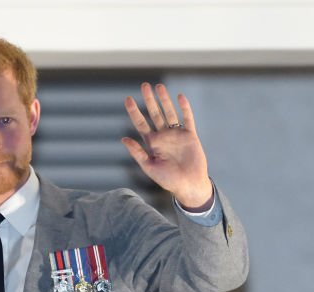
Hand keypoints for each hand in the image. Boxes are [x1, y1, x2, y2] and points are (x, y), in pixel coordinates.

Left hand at [122, 82, 213, 208]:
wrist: (189, 185)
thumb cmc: (168, 180)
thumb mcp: (149, 166)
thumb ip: (137, 152)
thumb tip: (123, 139)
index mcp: (152, 143)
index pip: (140, 124)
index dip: (134, 111)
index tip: (128, 99)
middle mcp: (163, 136)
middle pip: (154, 114)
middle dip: (149, 100)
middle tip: (144, 85)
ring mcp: (176, 134)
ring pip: (169, 112)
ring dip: (164, 100)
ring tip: (158, 86)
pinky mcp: (190, 135)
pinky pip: (187, 118)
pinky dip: (184, 108)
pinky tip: (179, 97)